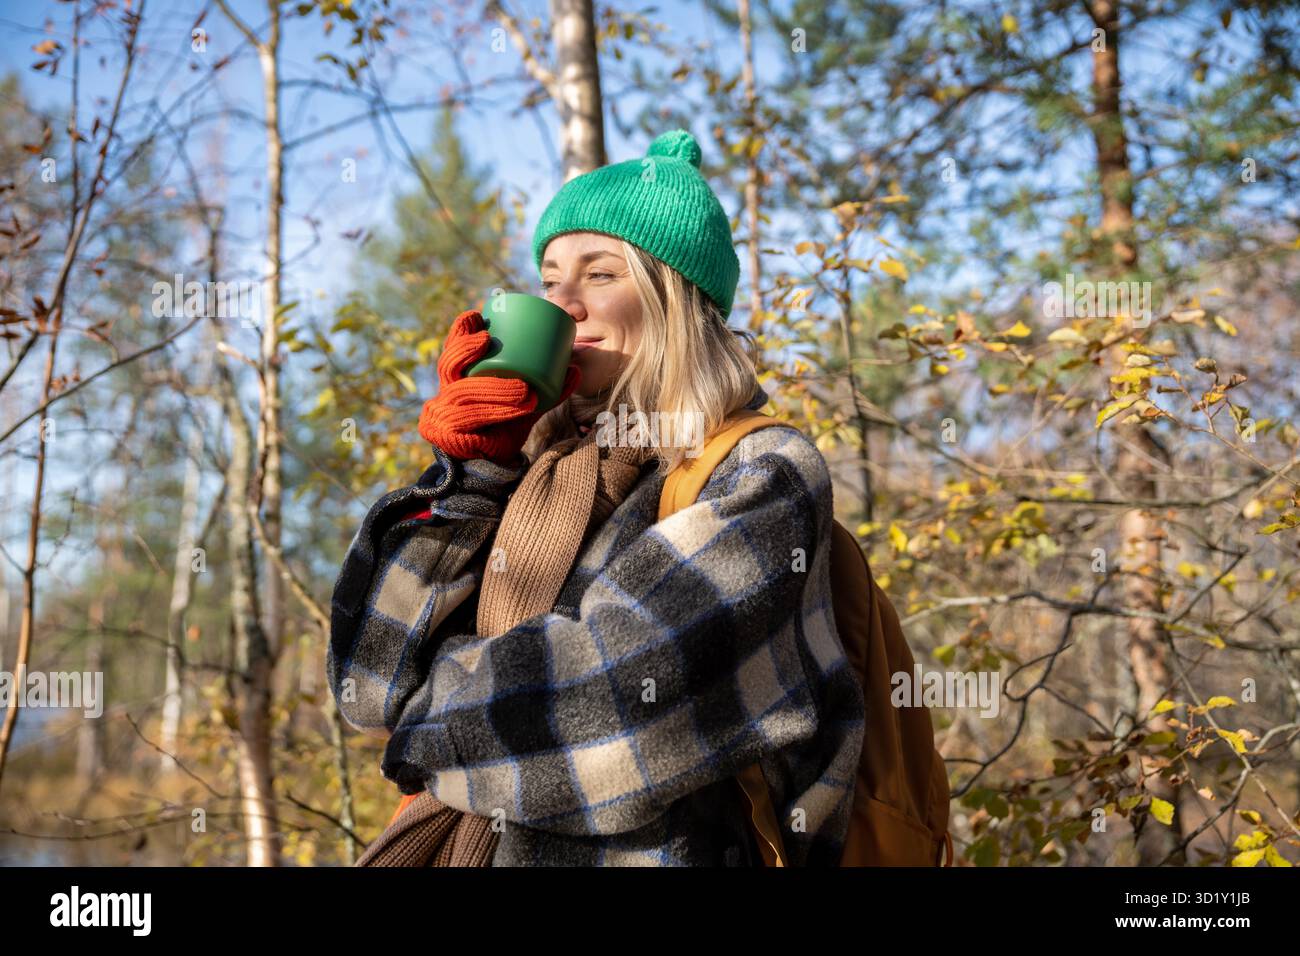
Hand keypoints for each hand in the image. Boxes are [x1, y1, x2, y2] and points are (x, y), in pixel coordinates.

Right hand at [417, 309, 580, 465]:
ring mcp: (442, 414)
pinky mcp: (446, 435)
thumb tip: (575, 369)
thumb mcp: (525, 404)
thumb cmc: (505, 427)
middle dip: (467, 350)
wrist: (489, 466)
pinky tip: (519, 409)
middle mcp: (445, 392)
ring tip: (524, 389)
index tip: (478, 315)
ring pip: (465, 393)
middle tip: (488, 339)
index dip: (460, 331)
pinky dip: (499, 413)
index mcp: (458, 379)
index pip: (452, 349)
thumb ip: (547, 389)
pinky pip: (472, 420)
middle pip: (450, 365)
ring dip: (496, 389)